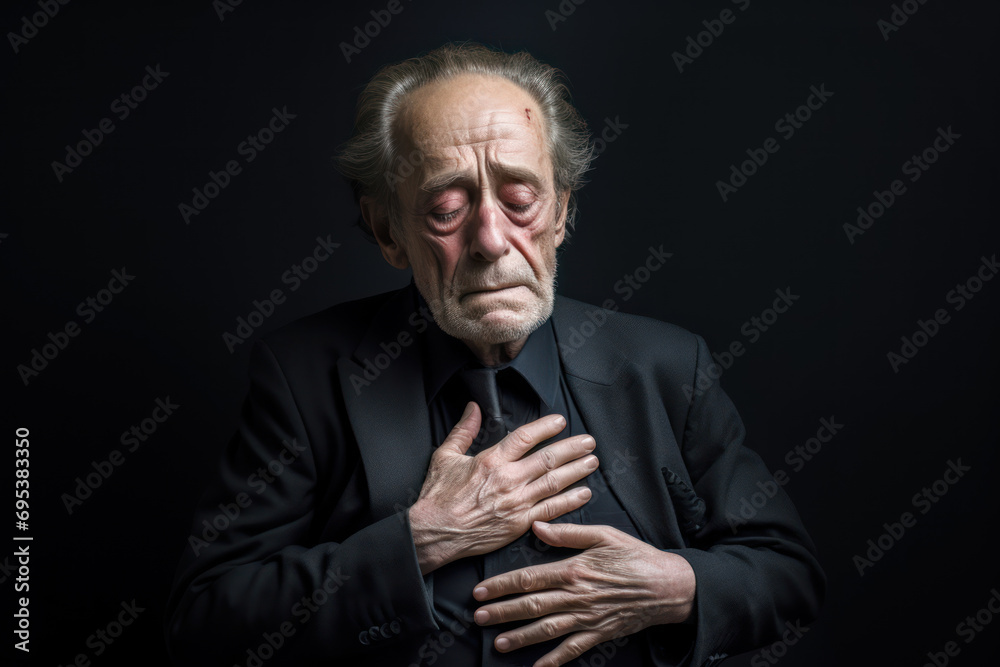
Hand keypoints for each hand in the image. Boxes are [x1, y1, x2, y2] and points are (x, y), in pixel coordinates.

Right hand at [408, 402, 597, 573]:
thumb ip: (463, 431)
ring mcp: (516, 503)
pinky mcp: (519, 524)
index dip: (545, 427)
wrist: (433, 533)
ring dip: (576, 471)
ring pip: (554, 483)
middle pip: (548, 459)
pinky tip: (583, 493)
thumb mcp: (445, 456)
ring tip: (592, 461)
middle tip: (589, 441)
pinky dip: (570, 501)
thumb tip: (472, 408)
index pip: (525, 437)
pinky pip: (550, 510)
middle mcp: (508, 480)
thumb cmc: (437, 497)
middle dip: (572, 448)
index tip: (561, 421)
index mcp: (491, 461)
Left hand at [472, 521, 695, 666]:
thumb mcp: (604, 535)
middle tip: (478, 619)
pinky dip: (554, 661)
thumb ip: (568, 533)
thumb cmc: (636, 556)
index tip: (480, 591)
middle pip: (531, 607)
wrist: (668, 586)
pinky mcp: (599, 633)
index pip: (529, 579)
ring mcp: (587, 618)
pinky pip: (572, 650)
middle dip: (502, 613)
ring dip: (520, 638)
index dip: (501, 586)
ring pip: (546, 630)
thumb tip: (536, 526)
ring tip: (498, 644)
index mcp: (573, 570)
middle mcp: (576, 597)